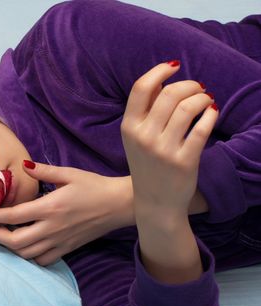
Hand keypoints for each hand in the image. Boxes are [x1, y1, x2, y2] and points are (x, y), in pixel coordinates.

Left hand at [0, 162, 133, 265]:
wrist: (119, 205)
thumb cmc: (93, 186)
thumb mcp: (68, 173)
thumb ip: (43, 170)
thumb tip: (22, 165)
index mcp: (50, 208)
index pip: (13, 216)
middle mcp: (52, 228)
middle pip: (15, 242)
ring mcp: (59, 241)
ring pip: (26, 254)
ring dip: (10, 247)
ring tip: (3, 235)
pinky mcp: (67, 249)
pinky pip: (43, 260)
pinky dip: (30, 256)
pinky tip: (27, 245)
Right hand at [121, 61, 217, 218]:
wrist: (155, 203)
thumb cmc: (146, 165)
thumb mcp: (135, 138)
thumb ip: (144, 111)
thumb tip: (163, 82)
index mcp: (129, 128)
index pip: (140, 88)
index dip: (159, 71)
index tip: (174, 66)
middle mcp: (143, 137)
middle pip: (169, 94)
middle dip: (189, 85)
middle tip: (198, 88)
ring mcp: (164, 150)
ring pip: (188, 108)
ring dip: (202, 98)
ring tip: (206, 100)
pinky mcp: (184, 161)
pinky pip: (202, 128)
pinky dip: (210, 114)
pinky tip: (212, 112)